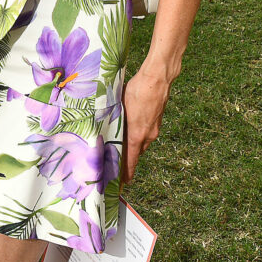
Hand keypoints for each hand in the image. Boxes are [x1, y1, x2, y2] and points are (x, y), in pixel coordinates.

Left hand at [120, 66, 172, 181]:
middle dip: (127, 157)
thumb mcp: (119, 107)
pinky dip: (138, 134)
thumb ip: (114, 120)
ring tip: (120, 144)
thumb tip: (105, 128)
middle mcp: (148, 135)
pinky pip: (146, 133)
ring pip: (141, 141)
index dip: (127, 172)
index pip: (131, 160)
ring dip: (132, 144)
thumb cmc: (136, 91)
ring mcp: (154, 128)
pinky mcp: (157, 121)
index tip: (123, 182)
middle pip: (136, 151)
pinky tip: (130, 125)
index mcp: (137, 135)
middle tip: (115, 161)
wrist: (157, 80)